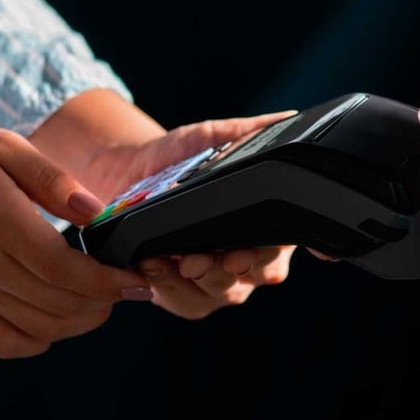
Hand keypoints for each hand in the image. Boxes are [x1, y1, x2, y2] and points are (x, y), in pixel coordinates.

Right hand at [0, 123, 153, 357]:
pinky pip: (7, 341)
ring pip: (41, 327)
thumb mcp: (3, 147)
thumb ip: (53, 180)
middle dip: (108, 300)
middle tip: (132, 283)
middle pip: (59, 303)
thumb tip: (96, 212)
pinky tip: (60, 315)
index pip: (62, 269)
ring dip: (84, 320)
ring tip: (106, 297)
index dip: (108, 280)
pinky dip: (41, 339)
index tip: (138, 277)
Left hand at [81, 109, 300, 318]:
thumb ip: (255, 131)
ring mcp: (221, 282)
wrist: (129, 174)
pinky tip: (155, 265)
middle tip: (223, 258)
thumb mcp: (218, 137)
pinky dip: (170, 287)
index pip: (288, 242)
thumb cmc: (182, 158)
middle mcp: (252, 260)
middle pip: (259, 274)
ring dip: (204, 279)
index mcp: (270, 225)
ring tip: (183, 261)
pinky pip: (186, 302)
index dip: (288, 249)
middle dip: (240, 266)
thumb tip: (290, 118)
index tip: (274, 249)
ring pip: (224, 293)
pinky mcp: (185, 295)